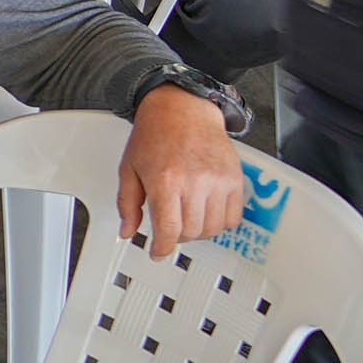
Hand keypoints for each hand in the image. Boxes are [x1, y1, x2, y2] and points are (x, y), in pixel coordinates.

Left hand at [116, 85, 246, 257]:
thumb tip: (127, 231)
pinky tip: (205, 212)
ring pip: (212, 228)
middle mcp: (194, 182)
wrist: (183, 109)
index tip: (158, 253)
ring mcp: (218, 181)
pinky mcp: (235, 179)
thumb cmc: (154, 135)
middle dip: (176, 237)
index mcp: (164, 180)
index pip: (169, 229)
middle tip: (168, 228)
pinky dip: (219, 223)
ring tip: (186, 218)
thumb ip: (128, 204)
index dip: (162, 248)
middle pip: (190, 232)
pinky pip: (233, 217)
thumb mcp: (129, 168)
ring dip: (197, 231)